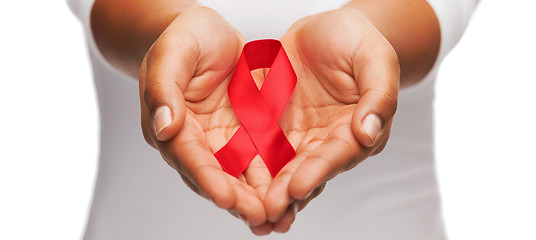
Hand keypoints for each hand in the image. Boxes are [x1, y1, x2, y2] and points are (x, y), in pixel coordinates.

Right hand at [139, 6, 272, 228]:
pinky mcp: (246, 134)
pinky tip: (292, 191)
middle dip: (237, 198)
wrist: (208, 33)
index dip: (207, 178)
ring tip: (278, 216)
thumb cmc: (185, 37)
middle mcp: (197, 140)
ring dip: (258, 197)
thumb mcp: (172, 52)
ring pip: (240, 175)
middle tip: (260, 216)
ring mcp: (223, 139)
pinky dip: (274, 177)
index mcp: (172, 124)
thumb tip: (164, 127)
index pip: (189, 156)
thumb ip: (164, 88)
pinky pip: (262, 159)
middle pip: (216, 175)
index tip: (225, 197)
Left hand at [262, 8, 399, 231]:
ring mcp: (300, 135)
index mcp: (356, 129)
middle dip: (288, 191)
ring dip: (267, 190)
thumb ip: (379, 95)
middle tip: (268, 210)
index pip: (338, 154)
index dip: (319, 171)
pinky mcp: (275, 126)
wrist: (325, 29)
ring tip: (252, 212)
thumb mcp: (375, 58)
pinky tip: (234, 184)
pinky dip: (249, 168)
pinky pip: (260, 148)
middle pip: (307, 169)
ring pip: (282, 167)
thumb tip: (369, 133)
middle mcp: (328, 140)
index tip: (298, 186)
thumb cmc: (356, 39)